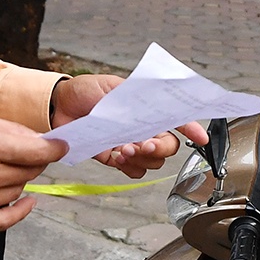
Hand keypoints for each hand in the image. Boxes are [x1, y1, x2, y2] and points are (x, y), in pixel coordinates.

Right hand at [0, 109, 63, 231]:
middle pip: (29, 172)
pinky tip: (26, 200)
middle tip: (20, 152)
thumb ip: (13, 132)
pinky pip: (5, 221)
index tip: (60, 147)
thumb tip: (43, 142)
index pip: (37, 153)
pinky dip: (20, 211)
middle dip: (31, 160)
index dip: (54, 149)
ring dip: (17, 179)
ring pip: (18, 191)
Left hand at [50, 73, 208, 178]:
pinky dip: (127, 168)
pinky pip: (133, 172)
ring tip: (122, 149)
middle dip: (159, 148)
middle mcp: (143, 129)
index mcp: (147, 109)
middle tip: (143, 144)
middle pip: (169, 147)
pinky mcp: (115, 158)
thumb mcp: (113, 87)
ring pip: (152, 162)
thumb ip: (134, 97)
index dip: (192, 128)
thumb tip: (152, 106)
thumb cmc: (86, 91)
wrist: (59, 106)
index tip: (200, 137)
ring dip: (140, 159)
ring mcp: (131, 145)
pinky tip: (115, 157)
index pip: (177, 119)